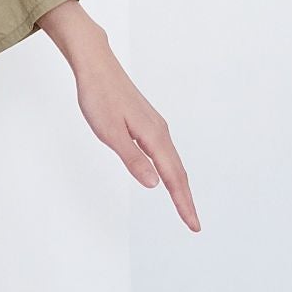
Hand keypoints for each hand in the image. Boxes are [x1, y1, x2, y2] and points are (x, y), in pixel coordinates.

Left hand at [37, 1, 198, 229]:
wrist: (97, 67)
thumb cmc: (99, 97)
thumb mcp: (111, 133)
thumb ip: (133, 159)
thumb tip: (155, 184)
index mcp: (153, 137)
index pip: (173, 178)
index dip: (183, 204)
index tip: (193, 225)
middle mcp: (160, 132)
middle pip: (178, 173)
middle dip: (186, 200)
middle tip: (194, 224)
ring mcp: (156, 127)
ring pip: (174, 162)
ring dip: (180, 186)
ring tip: (184, 206)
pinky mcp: (149, 123)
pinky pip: (166, 153)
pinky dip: (172, 170)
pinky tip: (167, 175)